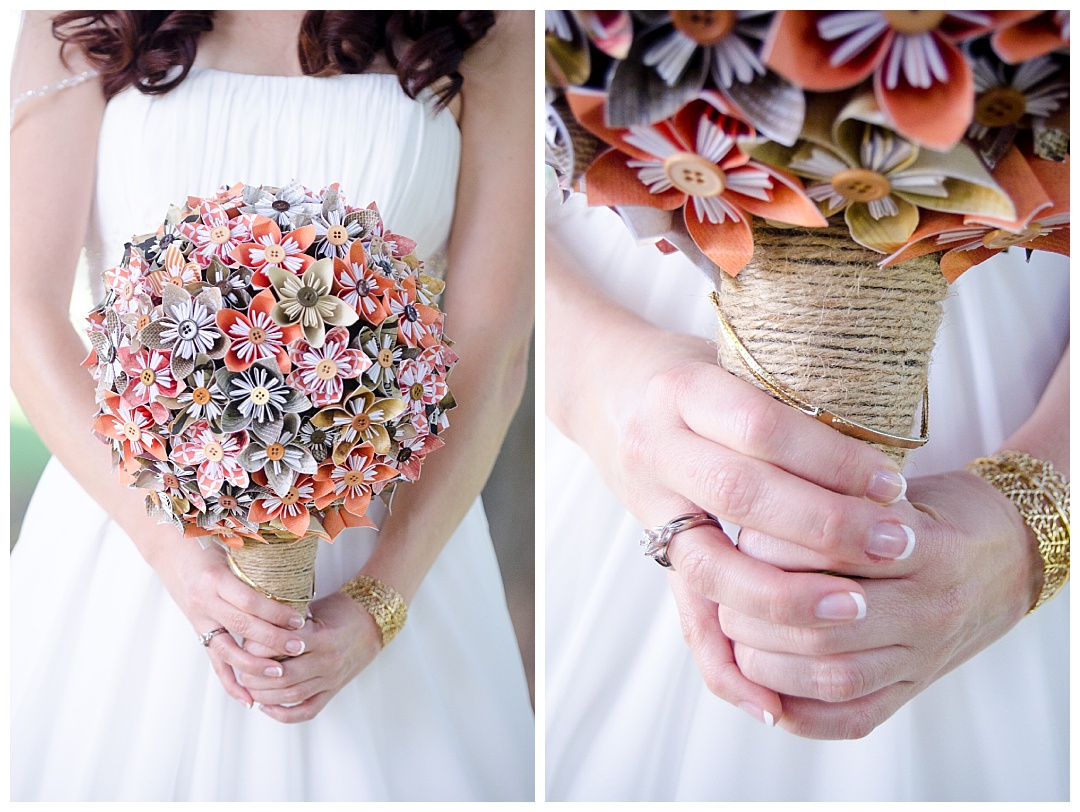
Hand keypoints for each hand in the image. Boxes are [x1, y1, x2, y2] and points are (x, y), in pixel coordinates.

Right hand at [155, 536, 309, 708]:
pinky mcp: (199, 631)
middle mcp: (204, 601)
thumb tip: (295, 568)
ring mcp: (199, 619)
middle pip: (241, 626)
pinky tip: (248, 698)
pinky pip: (214, 662)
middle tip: (299, 647)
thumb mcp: (231, 546)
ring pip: (227, 650)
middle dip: (272, 640)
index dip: (275, 612)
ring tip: (279, 673)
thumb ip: (256, 560)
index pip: (248, 601)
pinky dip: (230, 682)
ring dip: (254, 665)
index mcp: (215, 578)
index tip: (299, 620)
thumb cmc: (208, 544)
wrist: (171, 551)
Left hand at [238, 591, 382, 722]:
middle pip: (282, 676)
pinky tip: (267, 708)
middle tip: (241, 669)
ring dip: (264, 695)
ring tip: (248, 688)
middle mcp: (327, 661)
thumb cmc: (340, 610)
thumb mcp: (314, 606)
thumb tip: (251, 626)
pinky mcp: (333, 691)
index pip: (281, 646)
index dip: (257, 648)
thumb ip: (287, 619)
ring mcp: (331, 679)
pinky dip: (284, 714)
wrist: (373, 623)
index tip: (245, 644)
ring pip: (291, 695)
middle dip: (255, 676)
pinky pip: (307, 710)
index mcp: (322, 636)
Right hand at [569, 332, 916, 724]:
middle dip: (824, 526)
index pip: (761, 427)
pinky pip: (683, 614)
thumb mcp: (731, 363)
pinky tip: (769, 702)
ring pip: (709, 565)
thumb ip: (786, 399)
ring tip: (853, 605)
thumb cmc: (688, 373)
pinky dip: (724, 666)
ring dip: (785, 596)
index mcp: (682, 389)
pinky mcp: (652, 546)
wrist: (604, 391)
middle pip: (739, 494)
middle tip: (896, 544)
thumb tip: (877, 444)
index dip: (830, 458)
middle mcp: (655, 446)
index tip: (892, 482)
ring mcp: (647, 501)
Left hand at [715, 471, 1041, 738]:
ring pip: (833, 676)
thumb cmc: (932, 512)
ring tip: (735, 638)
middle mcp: (928, 604)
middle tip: (722, 595)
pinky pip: (853, 717)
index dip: (767, 549)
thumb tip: (747, 500)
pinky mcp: (914, 687)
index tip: (737, 538)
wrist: (1010, 554)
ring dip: (767, 664)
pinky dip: (800, 713)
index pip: (827, 553)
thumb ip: (831, 495)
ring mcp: (924, 654)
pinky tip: (766, 693)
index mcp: (922, 544)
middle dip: (755, 614)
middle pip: (822, 625)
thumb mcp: (890, 486)